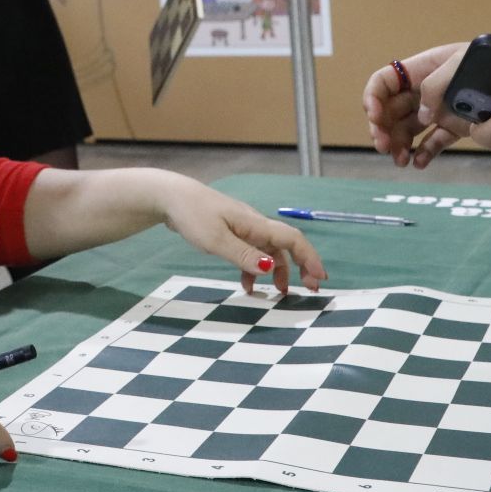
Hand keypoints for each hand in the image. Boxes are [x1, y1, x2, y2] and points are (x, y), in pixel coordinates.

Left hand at [160, 178, 327, 294]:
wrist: (171, 197)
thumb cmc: (193, 215)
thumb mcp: (217, 240)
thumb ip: (243, 256)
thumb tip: (270, 269)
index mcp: (256, 225)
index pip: (293, 240)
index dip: (310, 258)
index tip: (320, 279)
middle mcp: (255, 225)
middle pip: (285, 247)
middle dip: (299, 267)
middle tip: (307, 290)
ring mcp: (243, 228)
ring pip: (268, 251)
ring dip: (275, 271)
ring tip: (277, 294)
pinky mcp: (231, 231)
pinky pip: (251, 252)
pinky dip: (253, 269)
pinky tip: (247, 285)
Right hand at [363, 41, 469, 166]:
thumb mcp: (459, 62)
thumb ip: (435, 86)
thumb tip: (423, 115)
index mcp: (421, 69)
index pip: (384, 81)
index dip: (372, 97)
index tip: (374, 116)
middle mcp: (425, 90)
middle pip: (390, 110)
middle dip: (381, 128)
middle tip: (383, 146)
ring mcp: (439, 110)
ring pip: (407, 129)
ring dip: (398, 145)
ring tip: (401, 161)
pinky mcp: (455, 128)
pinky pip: (432, 142)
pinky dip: (423, 154)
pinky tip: (420, 163)